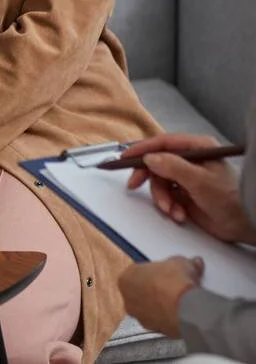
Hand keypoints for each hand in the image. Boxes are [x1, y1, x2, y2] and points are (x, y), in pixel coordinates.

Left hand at [118, 256, 203, 338]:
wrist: (186, 309)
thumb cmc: (175, 280)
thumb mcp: (181, 263)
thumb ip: (184, 262)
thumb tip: (194, 263)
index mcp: (126, 278)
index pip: (138, 273)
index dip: (153, 273)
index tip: (166, 274)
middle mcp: (128, 299)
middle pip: (141, 291)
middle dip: (154, 290)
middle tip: (172, 287)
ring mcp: (139, 316)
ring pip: (149, 308)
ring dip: (160, 305)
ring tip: (179, 302)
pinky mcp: (153, 330)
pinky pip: (160, 320)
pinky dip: (168, 317)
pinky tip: (181, 314)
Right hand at [124, 134, 255, 243]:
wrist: (246, 226)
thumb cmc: (230, 198)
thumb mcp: (200, 181)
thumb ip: (173, 167)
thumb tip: (149, 158)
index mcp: (197, 149)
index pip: (164, 143)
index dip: (143, 149)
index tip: (125, 157)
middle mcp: (190, 161)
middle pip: (157, 163)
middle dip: (148, 178)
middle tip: (134, 186)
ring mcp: (187, 178)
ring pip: (160, 183)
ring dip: (162, 199)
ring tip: (172, 211)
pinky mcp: (186, 195)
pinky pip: (166, 197)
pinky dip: (169, 207)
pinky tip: (180, 215)